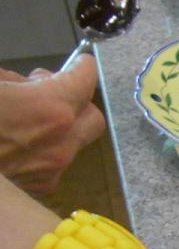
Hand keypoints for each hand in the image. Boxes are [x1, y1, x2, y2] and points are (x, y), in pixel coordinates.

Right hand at [0, 56, 105, 194]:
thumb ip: (16, 81)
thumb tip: (31, 84)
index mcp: (51, 106)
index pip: (85, 80)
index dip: (82, 68)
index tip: (80, 64)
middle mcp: (63, 139)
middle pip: (93, 117)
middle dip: (78, 104)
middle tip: (51, 94)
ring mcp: (55, 166)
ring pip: (74, 141)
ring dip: (59, 128)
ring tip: (27, 122)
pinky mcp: (43, 184)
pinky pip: (55, 163)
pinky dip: (44, 151)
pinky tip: (19, 147)